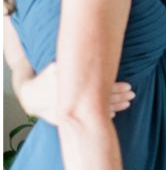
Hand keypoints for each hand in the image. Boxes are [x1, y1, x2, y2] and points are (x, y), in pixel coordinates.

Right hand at [20, 62, 134, 122]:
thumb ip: (75, 62)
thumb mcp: (59, 67)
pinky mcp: (68, 118)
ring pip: (97, 110)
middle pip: (101, 98)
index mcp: (72, 85)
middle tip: (133, 95)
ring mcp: (70, 110)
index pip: (100, 86)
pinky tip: (114, 113)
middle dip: (119, 97)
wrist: (30, 97)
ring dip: (114, 106)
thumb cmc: (48, 77)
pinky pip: (88, 118)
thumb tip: (96, 51)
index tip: (129, 86)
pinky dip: (102, 115)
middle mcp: (72, 99)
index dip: (116, 86)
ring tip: (128, 103)